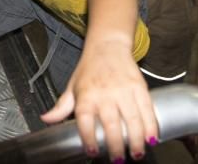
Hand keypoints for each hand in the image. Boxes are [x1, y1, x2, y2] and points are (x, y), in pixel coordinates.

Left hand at [41, 40, 157, 160]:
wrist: (108, 45)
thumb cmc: (89, 69)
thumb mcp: (72, 86)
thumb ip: (61, 107)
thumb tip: (46, 120)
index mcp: (86, 95)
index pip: (85, 120)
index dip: (88, 137)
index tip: (92, 151)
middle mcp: (104, 93)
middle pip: (111, 123)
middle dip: (116, 145)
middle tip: (118, 159)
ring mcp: (123, 89)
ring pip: (132, 118)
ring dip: (136, 139)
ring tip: (136, 153)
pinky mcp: (139, 86)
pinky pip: (146, 108)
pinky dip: (151, 125)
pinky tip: (152, 137)